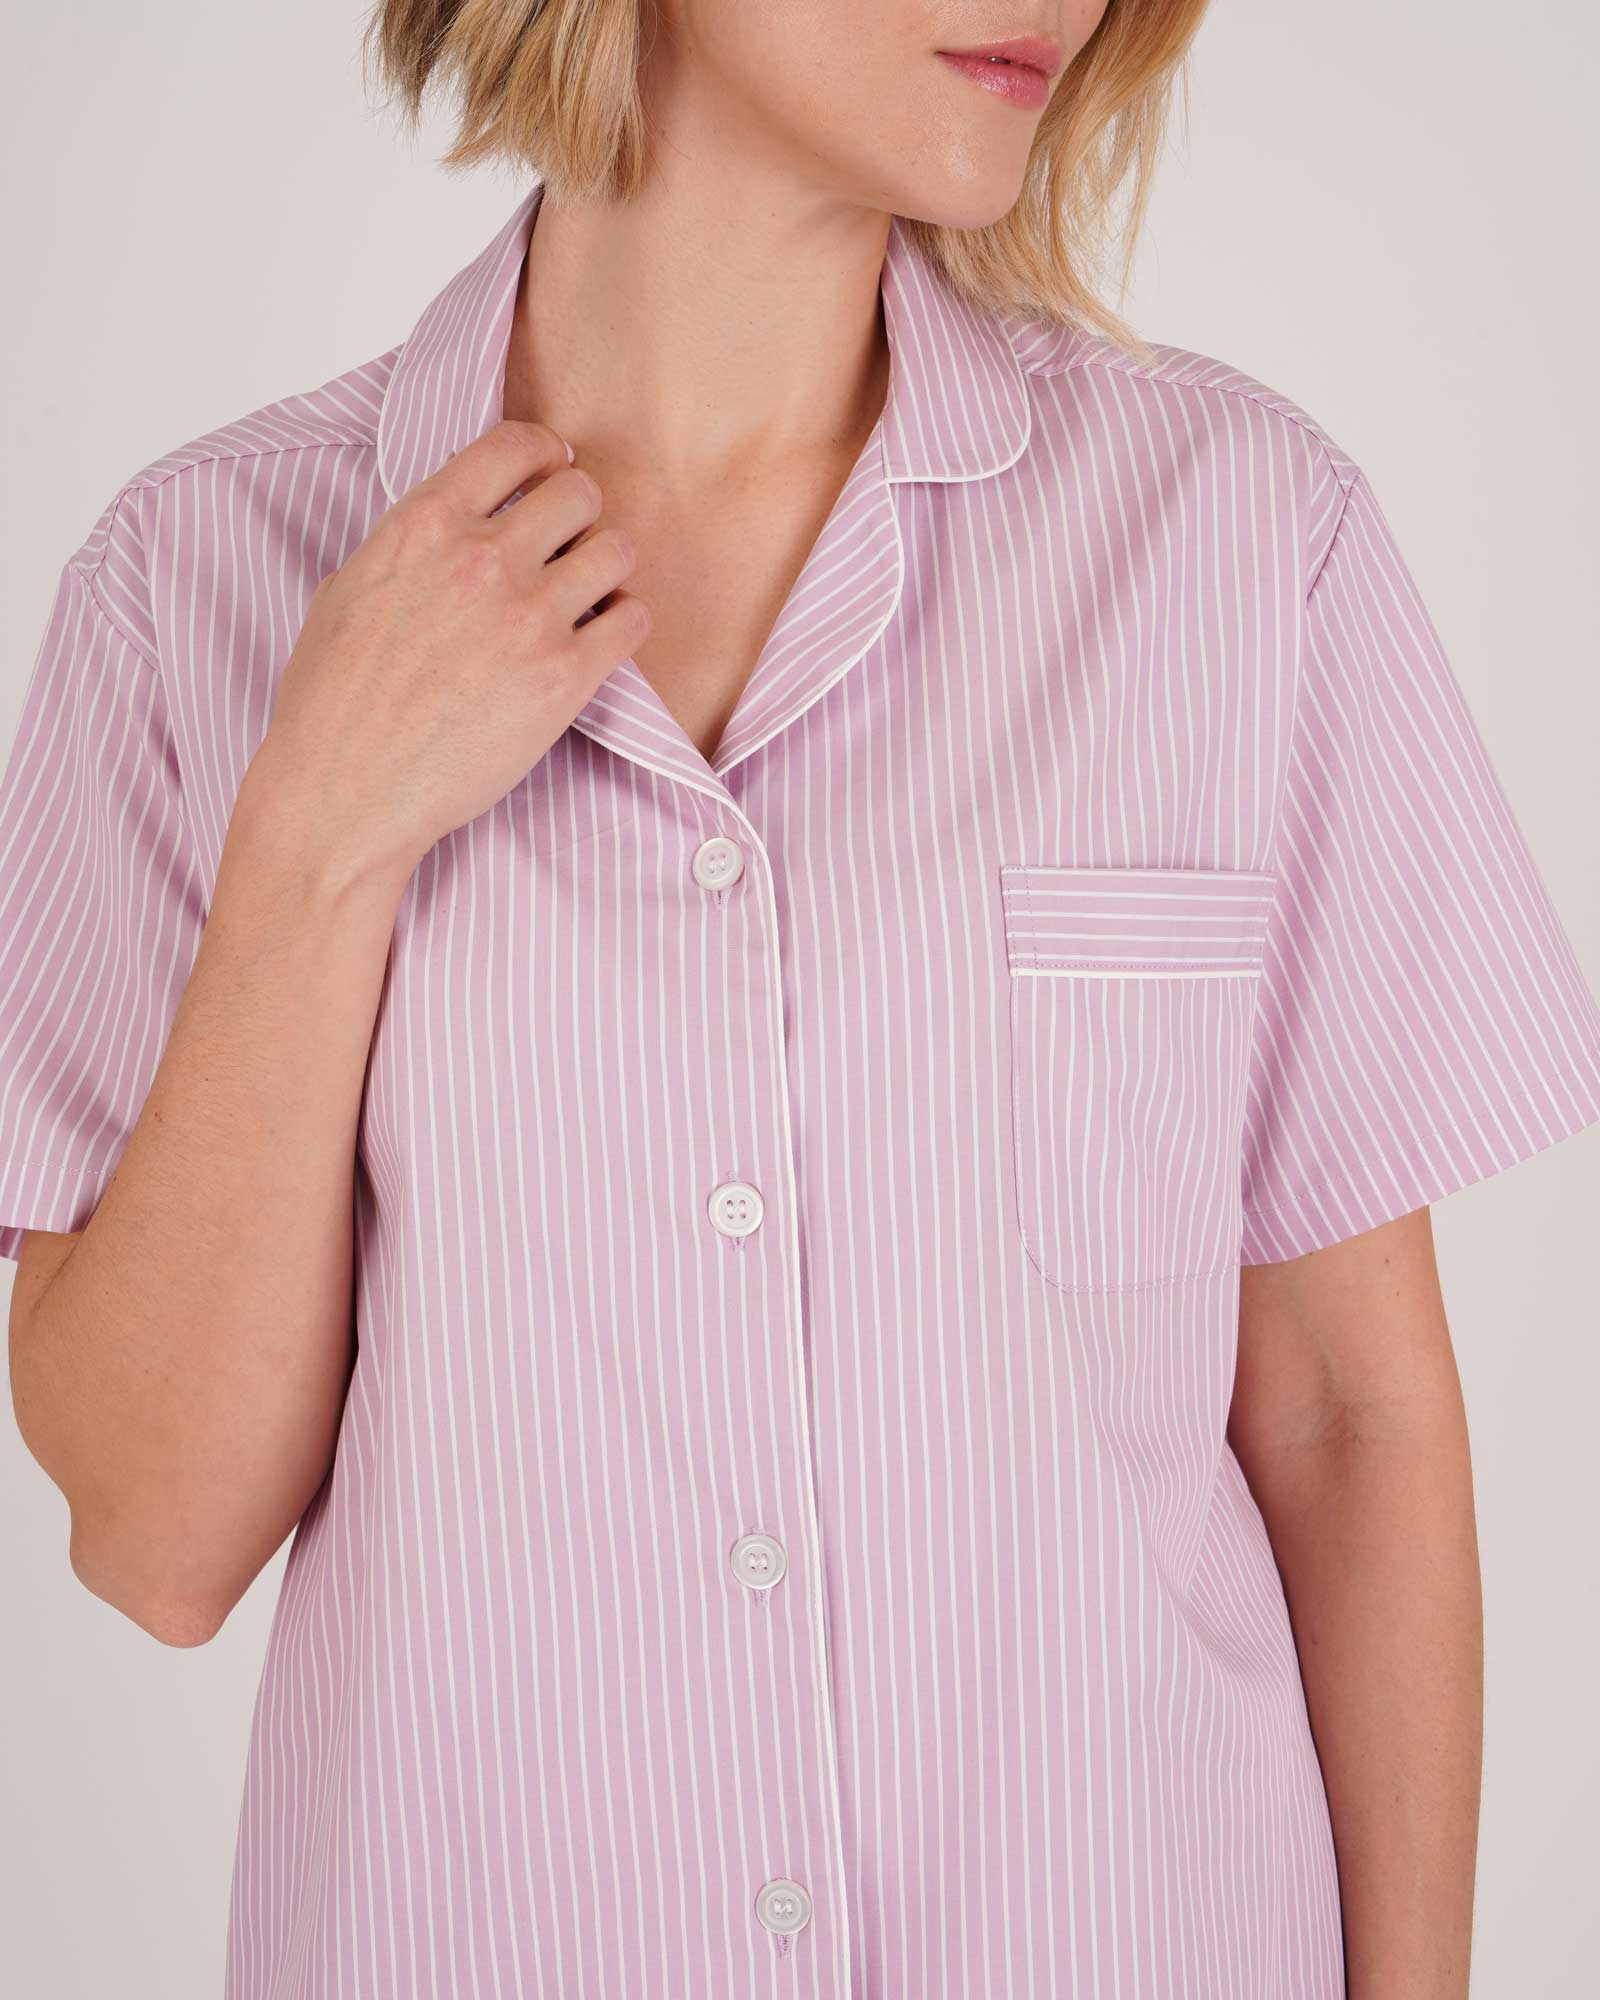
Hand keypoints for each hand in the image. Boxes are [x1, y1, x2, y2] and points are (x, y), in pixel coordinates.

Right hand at [247, 419, 647, 888]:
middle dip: (580, 513)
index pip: (514, 445)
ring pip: (616, 550)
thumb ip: (408, 545)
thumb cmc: (332, 702)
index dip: (544, 453)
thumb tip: (449, 523)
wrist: (347, 789)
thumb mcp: (347, 589)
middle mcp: (482, 559)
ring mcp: (529, 616)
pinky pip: (633, 620)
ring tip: (589, 595)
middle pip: (578, 492)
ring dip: (608, 567)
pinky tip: (602, 640)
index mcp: (425, 525)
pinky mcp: (564, 677)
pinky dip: (626, 623)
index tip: (551, 471)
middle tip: (570, 545)